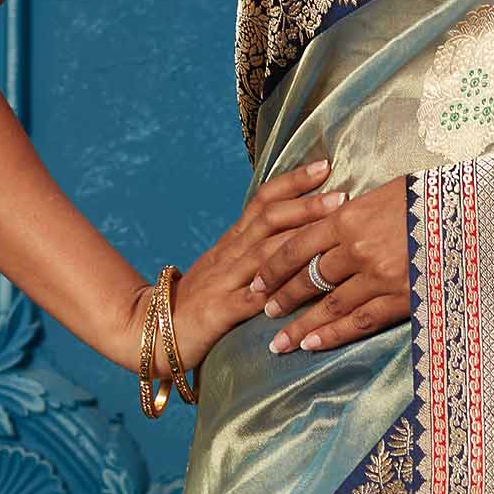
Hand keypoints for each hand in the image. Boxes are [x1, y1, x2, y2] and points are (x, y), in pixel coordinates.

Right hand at [134, 154, 412, 376]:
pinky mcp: (221, 311)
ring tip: (332, 231)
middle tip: (342, 195)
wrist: (151, 327)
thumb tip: (295, 228)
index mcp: (233, 241)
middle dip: (306, 205)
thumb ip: (255, 248)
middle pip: (269, 220)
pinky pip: (252, 300)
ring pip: (265, 253)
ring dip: (301, 239)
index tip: (325, 166)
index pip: (264, 201)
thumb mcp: (227, 266)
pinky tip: (304, 288)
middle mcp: (230, 253)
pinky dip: (278, 292)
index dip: (293, 182)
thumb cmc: (200, 299)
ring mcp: (225, 280)